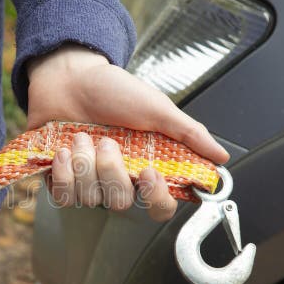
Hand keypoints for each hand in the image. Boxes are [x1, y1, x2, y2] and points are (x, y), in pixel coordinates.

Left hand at [26, 44, 229, 221]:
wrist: (70, 76)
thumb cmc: (112, 90)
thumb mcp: (157, 108)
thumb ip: (189, 134)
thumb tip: (221, 157)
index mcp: (146, 167)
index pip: (160, 207)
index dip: (156, 199)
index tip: (149, 173)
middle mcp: (119, 179)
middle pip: (121, 204)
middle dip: (111, 171)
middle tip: (107, 141)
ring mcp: (89, 182)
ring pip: (90, 200)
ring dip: (85, 165)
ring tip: (81, 137)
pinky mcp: (61, 179)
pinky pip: (63, 197)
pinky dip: (63, 174)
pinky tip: (63, 151)